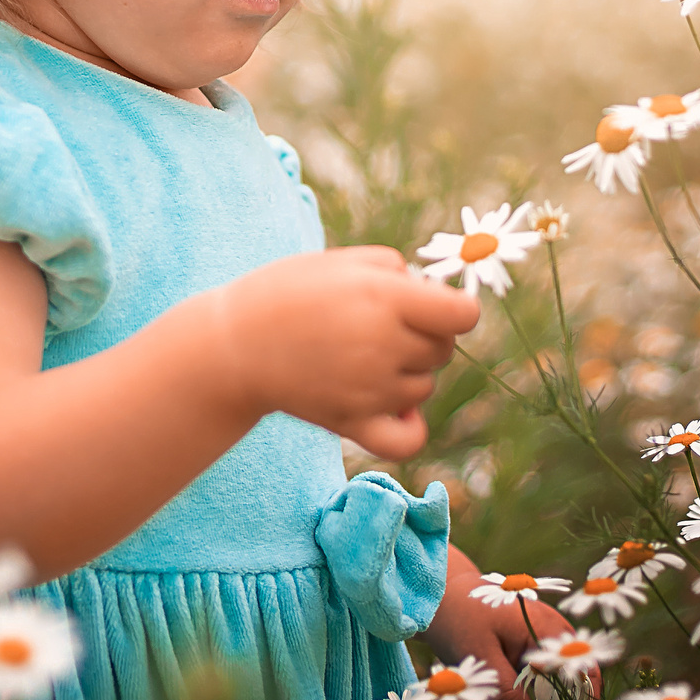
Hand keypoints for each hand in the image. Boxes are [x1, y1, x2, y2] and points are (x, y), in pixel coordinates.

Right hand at [203, 246, 479, 455]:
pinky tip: (393, 407)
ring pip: (424, 388)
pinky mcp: (352, 423)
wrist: (235, 343)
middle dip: (425, 336)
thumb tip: (435, 296)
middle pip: (444, 351)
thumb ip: (399, 271)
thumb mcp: (344, 260)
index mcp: (386, 298)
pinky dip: (411, 427)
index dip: (455, 309)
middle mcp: (384, 345)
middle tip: (381, 325)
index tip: (433, 306)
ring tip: (362, 356)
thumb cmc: (289, 291)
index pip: (464, 316)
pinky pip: (409, 440)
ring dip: (407, 373)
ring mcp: (370, 389)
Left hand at [424, 546, 592, 699]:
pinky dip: (538, 690)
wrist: (438, 593)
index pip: (579, 669)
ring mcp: (541, 632)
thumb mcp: (480, 659)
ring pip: (558, 675)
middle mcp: (551, 628)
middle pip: (574, 673)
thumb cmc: (459, 618)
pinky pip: (542, 669)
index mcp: (545, 628)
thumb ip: (506, 692)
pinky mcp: (528, 640)